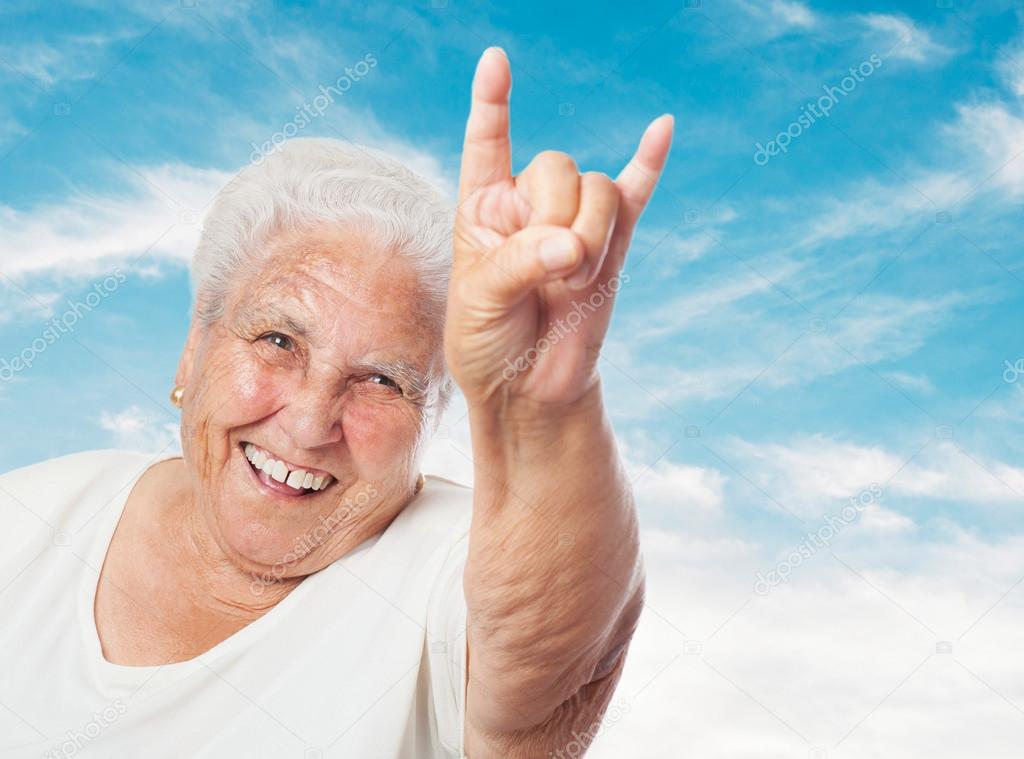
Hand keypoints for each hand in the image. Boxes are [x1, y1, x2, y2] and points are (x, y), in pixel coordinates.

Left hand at [444, 47, 672, 410]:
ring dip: (591, 237)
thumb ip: (521, 264)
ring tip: (572, 283)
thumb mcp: (482, 303)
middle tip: (548, 273)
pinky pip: (636, 194)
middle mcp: (529, 205)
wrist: (529, 388)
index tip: (495, 61)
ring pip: (599, 189)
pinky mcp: (613, 245)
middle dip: (557, 219)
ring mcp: (574, 222)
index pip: (487, 143)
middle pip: (558, 165)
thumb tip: (572, 246)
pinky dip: (650, 163)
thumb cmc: (487, 342)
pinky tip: (663, 128)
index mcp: (483, 208)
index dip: (492, 103)